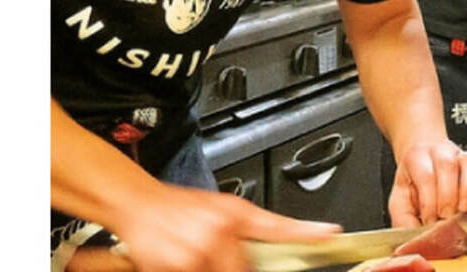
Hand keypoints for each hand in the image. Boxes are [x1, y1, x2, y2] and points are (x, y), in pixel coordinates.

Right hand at [106, 184, 339, 271]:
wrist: (137, 202)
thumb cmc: (179, 208)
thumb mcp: (221, 209)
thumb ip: (249, 231)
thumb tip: (278, 248)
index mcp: (235, 213)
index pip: (277, 226)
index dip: (305, 232)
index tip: (329, 234)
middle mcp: (220, 231)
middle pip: (245, 270)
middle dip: (238, 270)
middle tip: (217, 258)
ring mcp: (199, 252)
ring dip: (217, 270)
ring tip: (195, 257)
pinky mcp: (179, 267)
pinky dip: (197, 271)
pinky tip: (183, 262)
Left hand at [388, 139, 466, 226]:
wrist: (421, 160)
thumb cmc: (412, 182)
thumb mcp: (399, 199)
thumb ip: (403, 219)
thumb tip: (411, 240)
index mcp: (416, 158)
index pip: (426, 175)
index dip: (429, 201)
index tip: (429, 218)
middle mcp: (439, 152)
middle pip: (447, 165)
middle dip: (448, 197)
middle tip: (445, 215)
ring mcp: (458, 155)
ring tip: (462, 209)